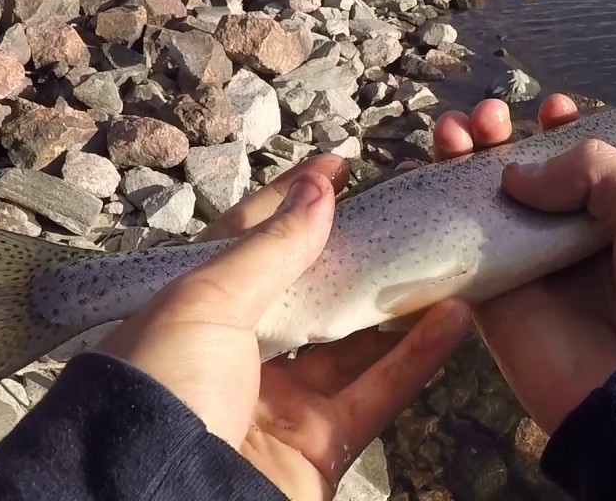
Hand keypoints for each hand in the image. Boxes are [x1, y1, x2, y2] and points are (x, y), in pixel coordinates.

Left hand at [100, 156, 471, 499]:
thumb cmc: (161, 391)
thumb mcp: (204, 303)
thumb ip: (269, 249)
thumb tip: (316, 190)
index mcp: (192, 313)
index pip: (248, 243)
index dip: (290, 202)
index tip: (337, 168)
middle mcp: (235, 356)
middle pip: (308, 293)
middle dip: (352, 252)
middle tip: (400, 210)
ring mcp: (280, 403)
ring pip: (351, 343)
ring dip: (395, 302)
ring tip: (441, 257)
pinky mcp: (320, 447)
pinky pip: (377, 394)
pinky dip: (417, 357)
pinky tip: (454, 316)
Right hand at [433, 95, 615, 432]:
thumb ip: (595, 171)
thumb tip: (517, 174)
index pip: (581, 164)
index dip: (560, 132)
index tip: (551, 111)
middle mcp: (571, 237)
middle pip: (523, 177)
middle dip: (500, 138)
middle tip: (487, 116)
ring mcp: (530, 268)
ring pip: (483, 205)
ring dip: (462, 162)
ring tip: (453, 130)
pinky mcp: (495, 302)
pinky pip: (458, 252)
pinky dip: (437, 213)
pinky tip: (432, 174)